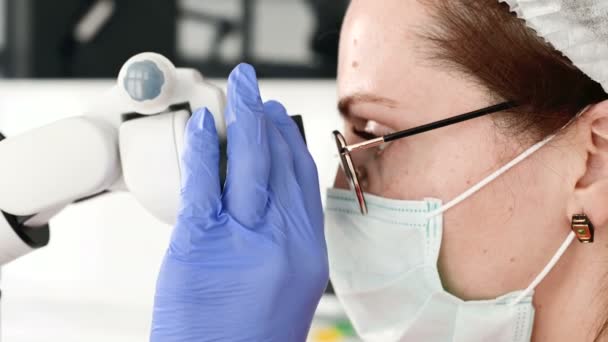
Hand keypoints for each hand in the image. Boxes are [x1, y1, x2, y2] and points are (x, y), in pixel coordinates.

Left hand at [150, 63, 328, 341]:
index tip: (280, 120)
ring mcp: (244, 241)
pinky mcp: (200, 245)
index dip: (291, 143)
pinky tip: (200, 126)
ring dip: (239, 121)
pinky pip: (203, 184)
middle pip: (279, 164)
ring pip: (246, 165)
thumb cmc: (252, 339)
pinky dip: (200, 150)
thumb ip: (281, 240)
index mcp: (308, 253)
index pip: (304, 182)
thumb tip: (264, 199)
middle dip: (266, 120)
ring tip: (235, 92)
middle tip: (255, 92)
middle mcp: (283, 242)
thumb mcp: (285, 287)